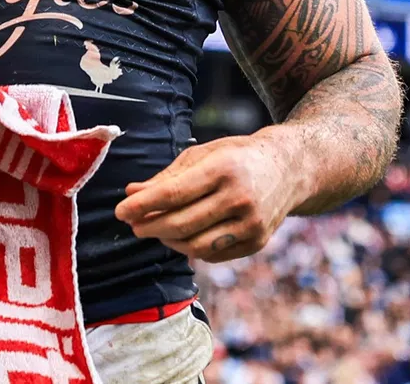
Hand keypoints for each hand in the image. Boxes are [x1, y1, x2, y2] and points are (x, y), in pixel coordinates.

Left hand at [114, 131, 308, 261]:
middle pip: (182, 223)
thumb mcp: (203, 154)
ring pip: (195, 246)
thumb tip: (130, 193)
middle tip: (133, 224)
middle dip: (150, 226)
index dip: (143, 206)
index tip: (120, 211)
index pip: (174, 194)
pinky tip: (181, 236)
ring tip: (156, 229)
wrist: (289, 168)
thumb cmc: (237, 157)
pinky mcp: (256, 243)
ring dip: (168, 240)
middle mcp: (241, 197)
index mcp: (225, 168)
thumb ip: (166, 176)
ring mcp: (251, 224)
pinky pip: (212, 254)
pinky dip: (190, 247)